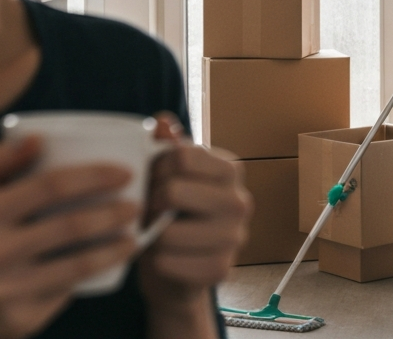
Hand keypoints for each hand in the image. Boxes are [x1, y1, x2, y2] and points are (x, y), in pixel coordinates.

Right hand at [0, 137, 139, 338]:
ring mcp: (7, 290)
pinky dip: (96, 275)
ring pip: (79, 264)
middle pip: (71, 226)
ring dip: (117, 248)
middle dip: (114, 212)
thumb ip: (0, 164)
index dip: (94, 176)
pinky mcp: (22, 319)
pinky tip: (113, 263)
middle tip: (138, 205)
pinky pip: (68, 291)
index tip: (125, 172)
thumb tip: (40, 137)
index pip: (49, 186)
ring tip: (135, 236)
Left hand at [138, 114, 251, 332]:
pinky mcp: (220, 270)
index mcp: (231, 170)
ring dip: (152, 235)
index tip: (153, 179)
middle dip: (151, 202)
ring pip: (168, 233)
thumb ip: (166, 146)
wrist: (179, 265)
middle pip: (173, 192)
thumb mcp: (168, 174)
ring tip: (155, 234)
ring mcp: (235, 237)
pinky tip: (163, 257)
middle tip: (151, 209)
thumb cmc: (172, 211)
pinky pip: (168, 263)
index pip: (181, 156)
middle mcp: (241, 201)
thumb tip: (162, 122)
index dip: (155, 167)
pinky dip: (156, 261)